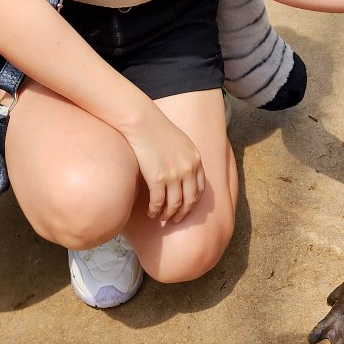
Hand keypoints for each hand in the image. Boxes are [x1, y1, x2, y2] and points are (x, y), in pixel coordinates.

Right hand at [122, 105, 205, 224]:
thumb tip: (186, 173)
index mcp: (196, 160)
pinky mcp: (157, 178)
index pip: (200, 188)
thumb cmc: (158, 130)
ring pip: (175, 204)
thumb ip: (187, 158)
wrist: (143, 123)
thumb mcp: (182, 142)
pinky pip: (158, 202)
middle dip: (184, 213)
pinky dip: (155, 210)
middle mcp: (188, 169)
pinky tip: (151, 213)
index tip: (187, 208)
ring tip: (163, 219)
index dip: (194, 202)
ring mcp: (174, 175)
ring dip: (169, 215)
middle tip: (176, 220)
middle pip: (190, 200)